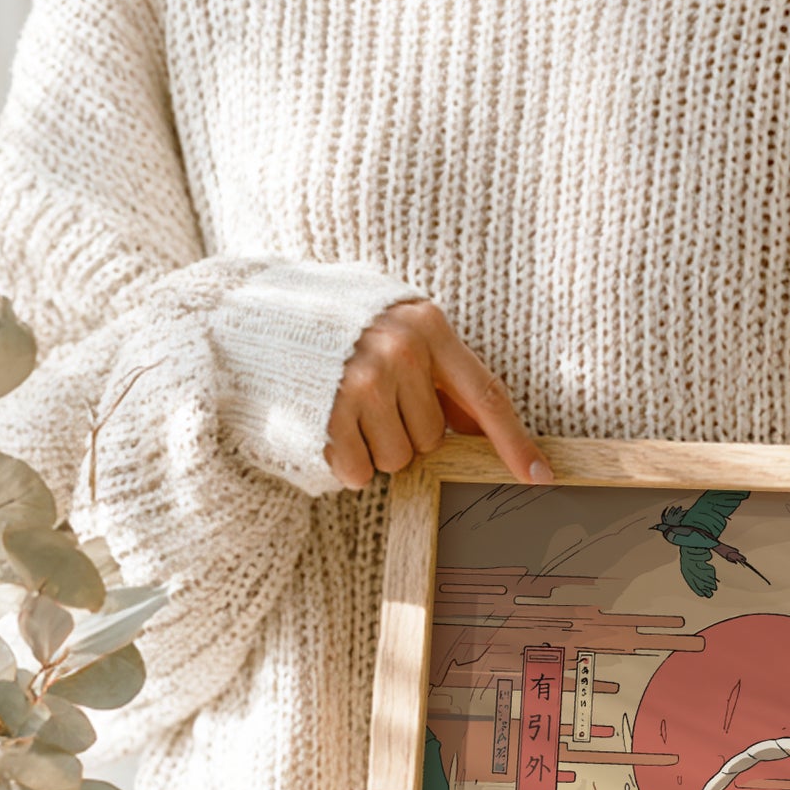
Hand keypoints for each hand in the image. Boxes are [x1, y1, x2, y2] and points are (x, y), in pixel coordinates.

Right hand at [325, 299, 551, 490]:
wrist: (249, 313)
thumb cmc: (333, 325)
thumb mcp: (394, 327)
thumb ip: (438, 371)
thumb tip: (481, 426)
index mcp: (428, 326)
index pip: (486, 395)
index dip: (515, 442)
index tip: (540, 476)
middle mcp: (401, 352)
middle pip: (433, 438)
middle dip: (405, 432)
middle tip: (369, 401)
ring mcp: (363, 383)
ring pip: (399, 460)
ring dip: (374, 449)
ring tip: (344, 409)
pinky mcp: (329, 415)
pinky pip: (360, 472)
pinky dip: (346, 463)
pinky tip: (326, 426)